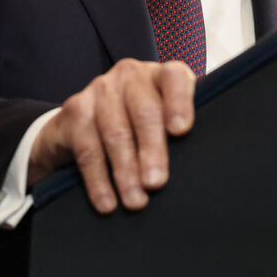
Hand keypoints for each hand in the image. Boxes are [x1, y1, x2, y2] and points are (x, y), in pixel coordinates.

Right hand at [28, 59, 196, 212]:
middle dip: (152, 151)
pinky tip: (108, 202)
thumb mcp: (164, 119)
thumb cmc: (139, 123)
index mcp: (159, 74)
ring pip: (116, 133)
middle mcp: (130, 75)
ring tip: (136, 201)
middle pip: (144, 112)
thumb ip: (181, 131)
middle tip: (156, 183)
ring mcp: (100, 89)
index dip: (180, 102)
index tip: (181, 131)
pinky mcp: (75, 111)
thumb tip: (200, 164)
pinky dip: (98, 180)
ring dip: (126, 172)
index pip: (174, 77)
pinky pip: (88, 150)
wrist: (84, 120)